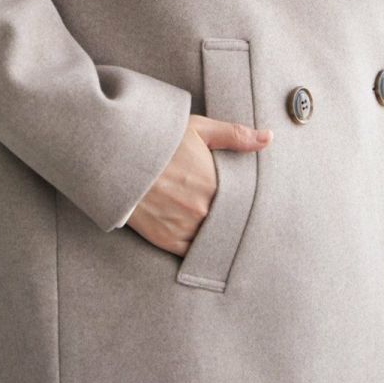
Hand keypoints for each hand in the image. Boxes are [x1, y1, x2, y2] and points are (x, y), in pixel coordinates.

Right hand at [126, 114, 272, 253]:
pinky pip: (192, 253)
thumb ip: (235, 136)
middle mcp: (201, 211)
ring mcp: (183, 228)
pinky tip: (203, 240)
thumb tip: (268, 138)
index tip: (246, 199)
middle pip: (227, 220)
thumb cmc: (158, 140)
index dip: (244, 200)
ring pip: (212, 238)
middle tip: (235, 215)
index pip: (242, 201)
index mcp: (213, 184)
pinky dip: (199, 248)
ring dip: (216, 233)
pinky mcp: (165, 240)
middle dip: (231, 217)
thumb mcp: (197, 129)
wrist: (115, 157)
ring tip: (217, 225)